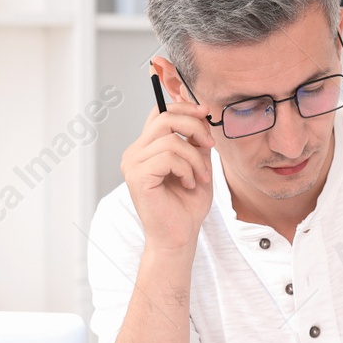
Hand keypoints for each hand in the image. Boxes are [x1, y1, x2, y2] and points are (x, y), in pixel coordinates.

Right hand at [121, 99, 213, 252]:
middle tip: (210, 145)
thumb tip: (201, 116)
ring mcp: (133, 164)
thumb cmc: (186, 205)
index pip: (159, 112)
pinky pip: (168, 157)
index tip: (205, 112)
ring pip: (170, 140)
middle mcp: (135, 153)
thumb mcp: (198, 165)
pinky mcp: (137, 177)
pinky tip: (189, 184)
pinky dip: (186, 169)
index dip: (182, 106)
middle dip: (194, 127)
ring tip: (200, 176)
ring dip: (194, 157)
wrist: (179, 236)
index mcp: (147, 148)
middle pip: (165, 118)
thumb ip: (195, 141)